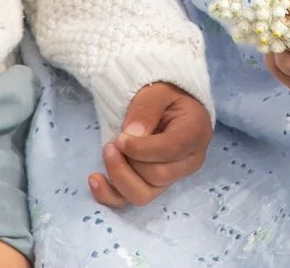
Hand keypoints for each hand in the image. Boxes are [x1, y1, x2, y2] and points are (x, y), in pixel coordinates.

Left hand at [88, 82, 211, 208]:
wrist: (169, 103)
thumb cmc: (166, 94)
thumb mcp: (158, 89)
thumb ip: (146, 108)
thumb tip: (131, 135)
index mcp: (195, 134)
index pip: (169, 151)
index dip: (140, 148)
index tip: (120, 137)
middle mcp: (187, 162)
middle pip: (157, 176)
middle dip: (129, 161)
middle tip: (114, 140)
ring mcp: (170, 178)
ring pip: (144, 194)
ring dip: (119, 176)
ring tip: (107, 151)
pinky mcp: (152, 185)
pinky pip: (129, 200)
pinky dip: (109, 195)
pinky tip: (94, 179)